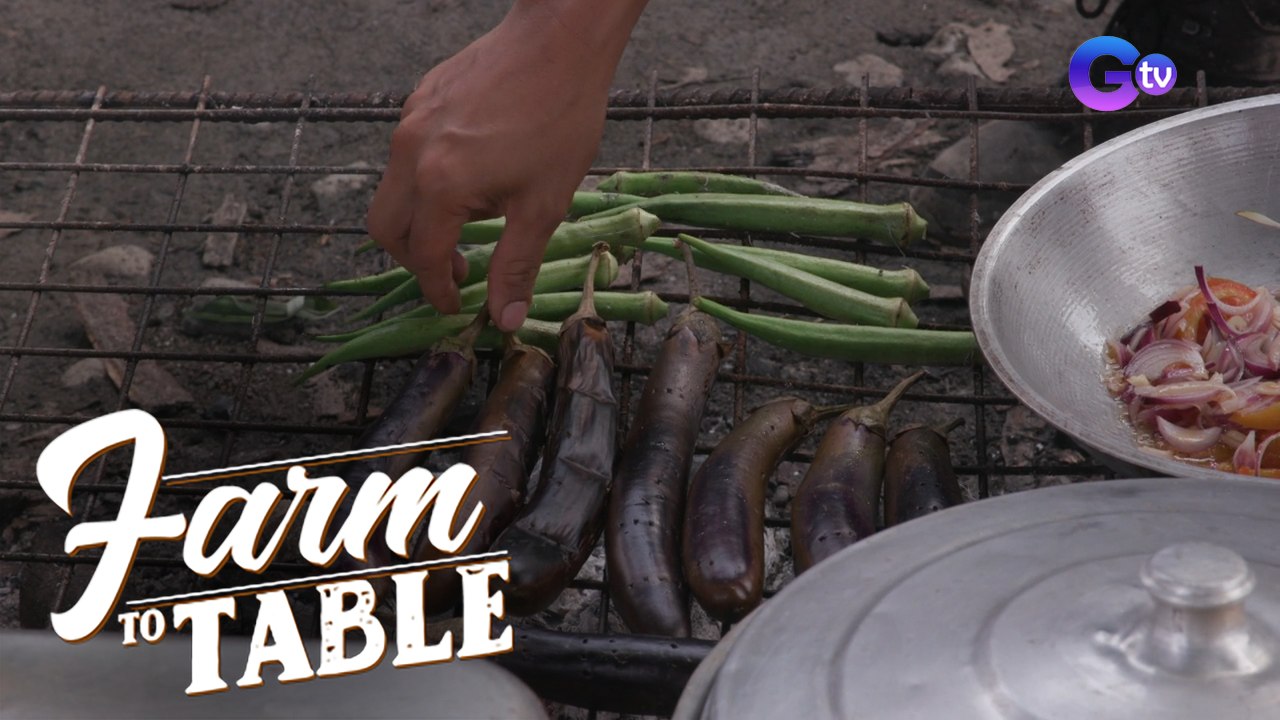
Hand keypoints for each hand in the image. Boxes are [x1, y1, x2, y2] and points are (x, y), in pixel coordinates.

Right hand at [367, 1, 643, 331]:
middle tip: (457, 270)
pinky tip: (472, 177)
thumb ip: (517, 265)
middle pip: (386, 228)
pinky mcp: (419, 99)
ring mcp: (410, 122)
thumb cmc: (559, 119)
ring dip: (421, 219)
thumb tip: (505, 318)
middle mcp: (410, 153)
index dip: (438, 290)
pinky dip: (425, 181)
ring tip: (472, 222)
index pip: (423, 258)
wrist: (559, 41)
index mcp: (440, 185)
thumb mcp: (543, 204)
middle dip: (414, 261)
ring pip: (393, 190)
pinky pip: (406, 154)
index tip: (456, 306)